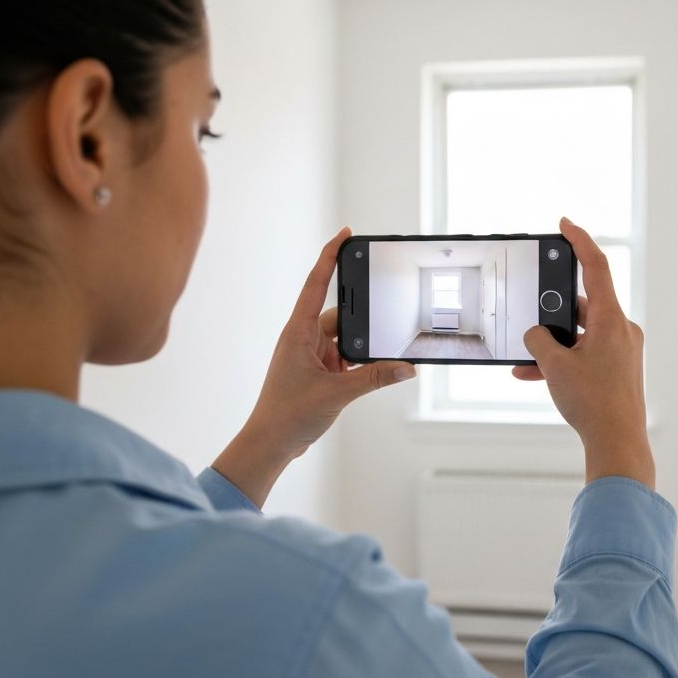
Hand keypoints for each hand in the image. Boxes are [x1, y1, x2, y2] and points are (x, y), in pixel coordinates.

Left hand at [212, 227, 415, 507]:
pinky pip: (347, 357)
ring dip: (363, 345)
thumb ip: (375, 378)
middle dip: (363, 315)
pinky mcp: (320, 372)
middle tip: (385, 306)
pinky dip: (362, 361)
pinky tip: (378, 369)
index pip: (315, 283)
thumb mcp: (338, 393)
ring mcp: (312, 355)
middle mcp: (304, 338)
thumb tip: (406, 367)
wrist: (271, 443)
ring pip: (346, 338)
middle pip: (340, 313)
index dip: (329, 256)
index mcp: (298, 332)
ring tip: (383, 351)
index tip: (344, 234)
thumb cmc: (288, 414)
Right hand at [513, 218, 655, 488]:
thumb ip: (539, 341)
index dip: (579, 241)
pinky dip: (562, 360)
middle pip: (582, 306)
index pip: (596, 266)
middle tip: (531, 315)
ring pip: (579, 334)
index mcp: (611, 319)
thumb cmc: (593, 403)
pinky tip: (533, 375)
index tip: (565, 224)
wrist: (617, 442)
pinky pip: (584, 353)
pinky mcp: (617, 368)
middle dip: (551, 314)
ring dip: (552, 344)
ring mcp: (621, 350)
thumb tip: (536, 335)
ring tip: (526, 360)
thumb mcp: (554, 366)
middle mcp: (620, 330)